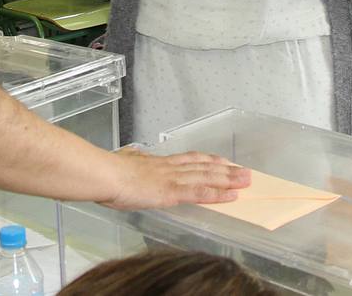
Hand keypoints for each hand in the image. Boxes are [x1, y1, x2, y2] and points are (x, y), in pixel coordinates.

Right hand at [100, 149, 250, 209]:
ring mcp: (172, 179)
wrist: (104, 174)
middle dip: (226, 169)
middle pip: (204, 166)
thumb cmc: (107, 170)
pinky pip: (200, 194)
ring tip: (246, 180)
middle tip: (245, 171)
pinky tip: (231, 196)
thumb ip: (131, 159)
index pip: (190, 159)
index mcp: (158, 163)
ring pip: (207, 177)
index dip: (208, 160)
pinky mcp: (171, 193)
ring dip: (229, 179)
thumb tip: (130, 154)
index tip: (222, 160)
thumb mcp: (122, 160)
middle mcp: (170, 168)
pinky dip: (217, 195)